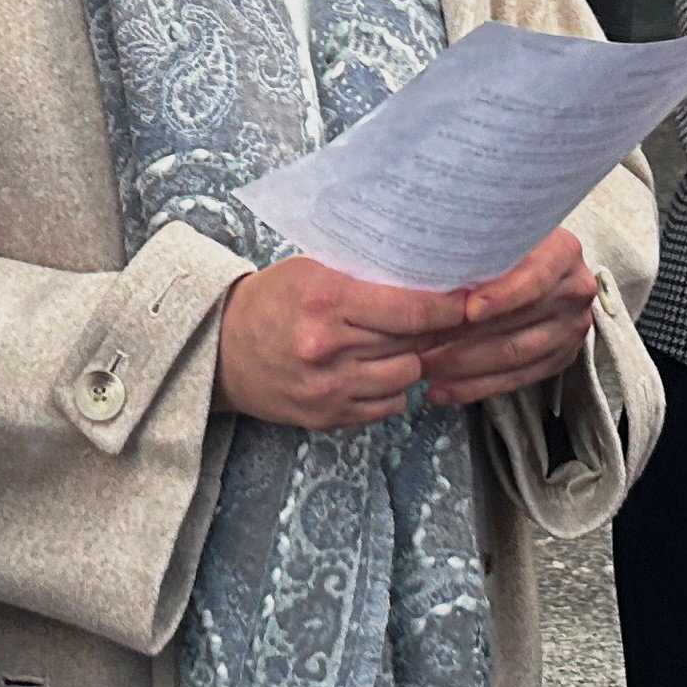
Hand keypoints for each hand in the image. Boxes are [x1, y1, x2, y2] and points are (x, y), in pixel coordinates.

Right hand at [215, 258, 465, 428]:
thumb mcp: (313, 270)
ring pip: (407, 376)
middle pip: (413, 342)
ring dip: (408, 360)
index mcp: (327, 300)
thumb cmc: (273, 301)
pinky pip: (387, 406)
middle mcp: (329, 346)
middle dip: (429, 331)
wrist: (221, 349)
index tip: (465, 302)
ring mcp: (328, 386)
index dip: (447, 307)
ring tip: (393, 345)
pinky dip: (388, 389)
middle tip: (434, 319)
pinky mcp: (327, 416)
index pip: (411, 309)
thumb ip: (365, 275)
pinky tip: (372, 370)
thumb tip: (429, 276)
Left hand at [418, 233, 603, 406]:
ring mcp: (571, 327)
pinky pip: (517, 380)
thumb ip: (472, 246)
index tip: (467, 310)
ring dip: (464, 368)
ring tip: (423, 369)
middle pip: (517, 321)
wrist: (535, 264)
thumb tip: (423, 262)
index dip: (502, 296)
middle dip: (463, 336)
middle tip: (419, 344)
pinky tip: (444, 390)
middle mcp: (574, 290)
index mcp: (562, 252)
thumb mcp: (492, 234)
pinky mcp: (561, 357)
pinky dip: (476, 387)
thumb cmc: (497, 245)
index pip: (535, 277)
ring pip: (514, 356)